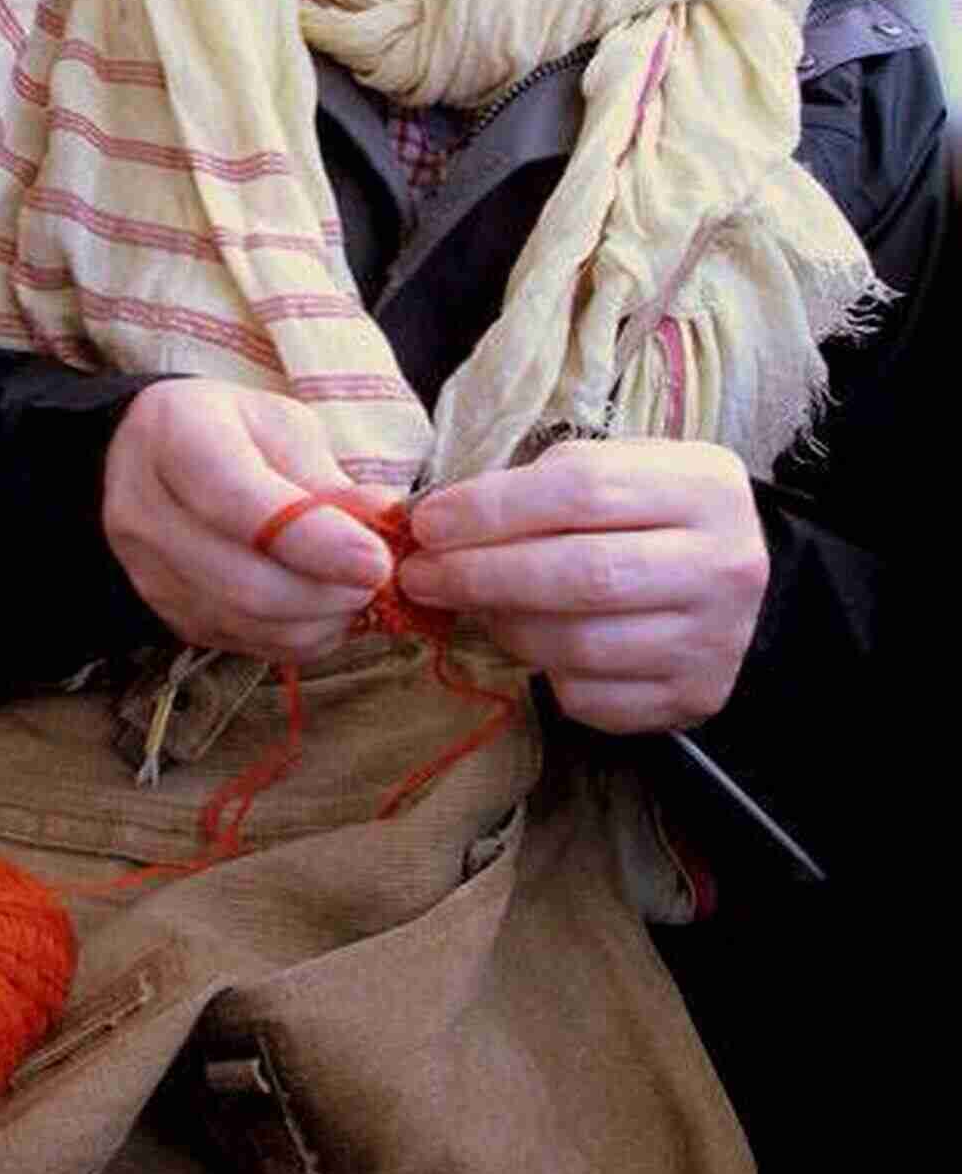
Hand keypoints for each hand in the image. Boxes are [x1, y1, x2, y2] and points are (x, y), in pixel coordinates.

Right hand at [103, 380, 395, 661]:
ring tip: (357, 593)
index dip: (315, 541)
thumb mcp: (283, 426)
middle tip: (379, 580)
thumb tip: (384, 519)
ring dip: (317, 621)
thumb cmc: (233, 432)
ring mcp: (146, 570)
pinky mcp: (166, 612)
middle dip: (325, 593)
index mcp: (174, 437)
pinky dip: (296, 638)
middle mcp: (143, 509)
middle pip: (242, 581)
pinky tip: (324, 611)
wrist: (156, 457)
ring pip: (244, 622)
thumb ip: (327, 477)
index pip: (240, 503)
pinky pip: (240, 644)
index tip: (376, 560)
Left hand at [402, 440, 768, 732]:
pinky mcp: (691, 699)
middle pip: (581, 572)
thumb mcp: (627, 474)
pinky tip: (529, 645)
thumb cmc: (661, 521)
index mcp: (701, 487)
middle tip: (420, 576)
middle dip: (482, 574)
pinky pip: (591, 697)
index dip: (492, 508)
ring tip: (470, 606)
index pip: (582, 489)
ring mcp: (710, 640)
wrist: (752, 599)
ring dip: (504, 626)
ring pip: (579, 644)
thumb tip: (444, 519)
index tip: (428, 522)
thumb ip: (550, 484)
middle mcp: (719, 564)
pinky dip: (544, 674)